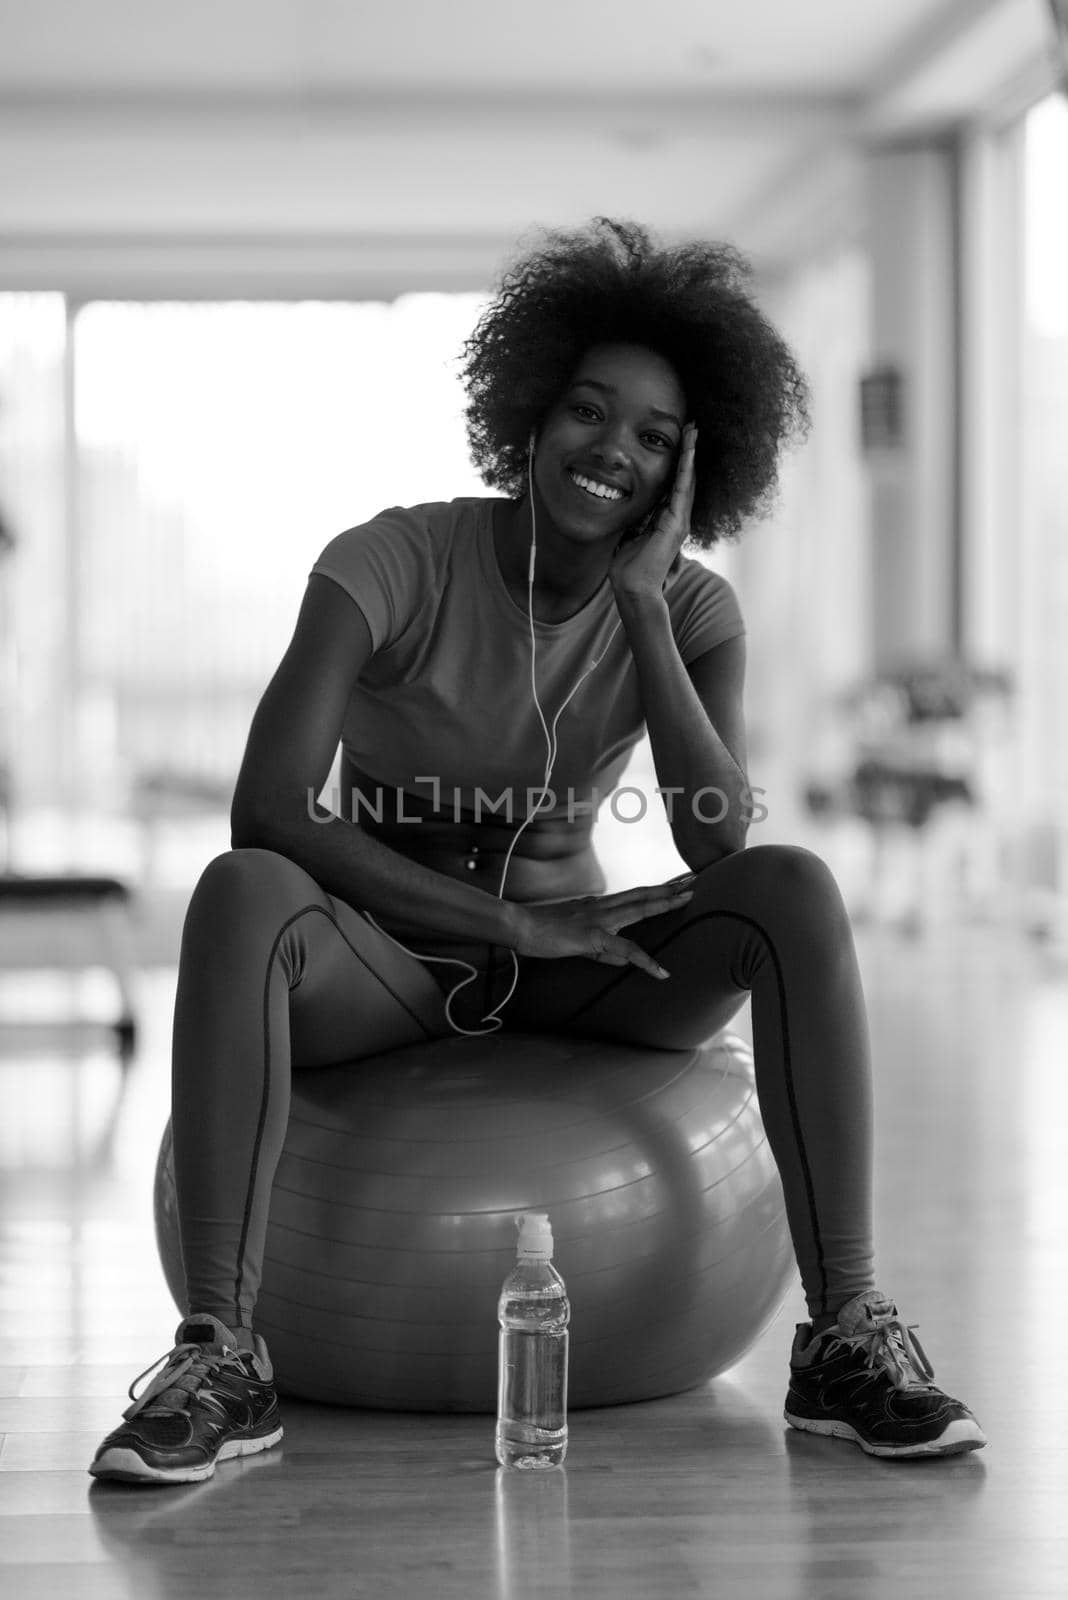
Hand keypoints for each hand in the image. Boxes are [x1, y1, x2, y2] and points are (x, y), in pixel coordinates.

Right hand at [509, 875, 697, 978]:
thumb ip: (603, 950)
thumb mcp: (578, 940)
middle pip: (643, 894)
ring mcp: (599, 919)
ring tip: (687, 897)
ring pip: (639, 908)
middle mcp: (603, 907)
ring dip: (664, 902)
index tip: (677, 882)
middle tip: (693, 879)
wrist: (521, 926)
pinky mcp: (594, 937)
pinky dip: (645, 960)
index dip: (657, 889)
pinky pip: (625, 950)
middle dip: (669, 887)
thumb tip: (624, 960)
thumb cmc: (542, 932)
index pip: (634, 895)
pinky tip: (660, 971)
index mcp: (598, 906)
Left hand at [609, 421, 696, 603]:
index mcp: (666, 519)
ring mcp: (679, 521)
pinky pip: (682, 490)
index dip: (677, 462)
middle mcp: (677, 518)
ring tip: (694, 431)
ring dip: (690, 454)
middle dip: (688, 451)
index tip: (679, 440)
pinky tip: (689, 451)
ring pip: (687, 479)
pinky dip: (686, 469)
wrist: (633, 589)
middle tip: (692, 427)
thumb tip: (629, 510)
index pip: (674, 484)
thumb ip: (634, 521)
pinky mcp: (676, 524)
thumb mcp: (629, 535)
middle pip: (685, 477)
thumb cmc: (629, 568)